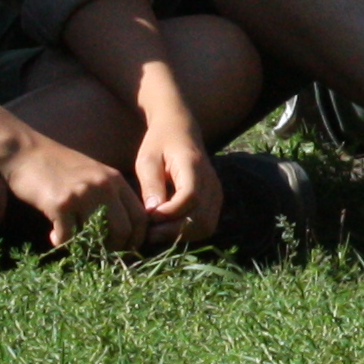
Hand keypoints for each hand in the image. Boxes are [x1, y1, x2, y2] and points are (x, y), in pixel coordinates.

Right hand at [0, 130, 139, 249]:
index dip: (136, 240)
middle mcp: (104, 186)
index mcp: (115, 180)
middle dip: (113, 249)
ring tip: (73, 243)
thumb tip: (121, 232)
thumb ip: (108, 196)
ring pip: (97, 237)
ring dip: (85, 247)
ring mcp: (83, 194)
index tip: (125, 251)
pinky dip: (60, 242)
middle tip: (98, 254)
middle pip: (124, 230)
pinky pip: (68, 237)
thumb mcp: (93, 174)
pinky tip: (53, 235)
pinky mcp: (61, 203)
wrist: (25, 151)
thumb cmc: (57, 165)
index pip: (140, 217)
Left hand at [135, 119, 224, 248]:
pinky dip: (189, 232)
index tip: (148, 216)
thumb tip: (153, 213)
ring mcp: (216, 192)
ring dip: (181, 234)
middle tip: (149, 231)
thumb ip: (151, 185)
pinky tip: (169, 227)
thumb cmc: (159, 143)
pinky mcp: (215, 200)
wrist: (181, 129)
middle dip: (173, 231)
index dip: (169, 213)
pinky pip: (207, 225)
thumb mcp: (147, 159)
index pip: (190, 197)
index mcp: (193, 166)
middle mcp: (211, 181)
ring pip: (206, 226)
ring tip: (157, 230)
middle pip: (201, 218)